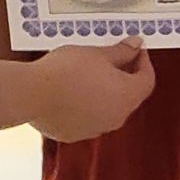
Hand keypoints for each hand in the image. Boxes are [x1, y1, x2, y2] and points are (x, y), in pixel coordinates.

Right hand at [29, 39, 155, 141]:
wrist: (31, 94)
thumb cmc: (66, 71)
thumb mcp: (97, 54)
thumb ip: (121, 52)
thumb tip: (136, 46)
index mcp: (127, 96)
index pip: (147, 80)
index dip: (144, 63)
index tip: (136, 50)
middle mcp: (116, 117)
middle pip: (128, 96)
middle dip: (123, 77)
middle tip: (112, 58)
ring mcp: (95, 129)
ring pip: (107, 108)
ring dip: (103, 93)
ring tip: (87, 73)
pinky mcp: (74, 134)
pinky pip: (86, 117)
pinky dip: (85, 105)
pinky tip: (70, 91)